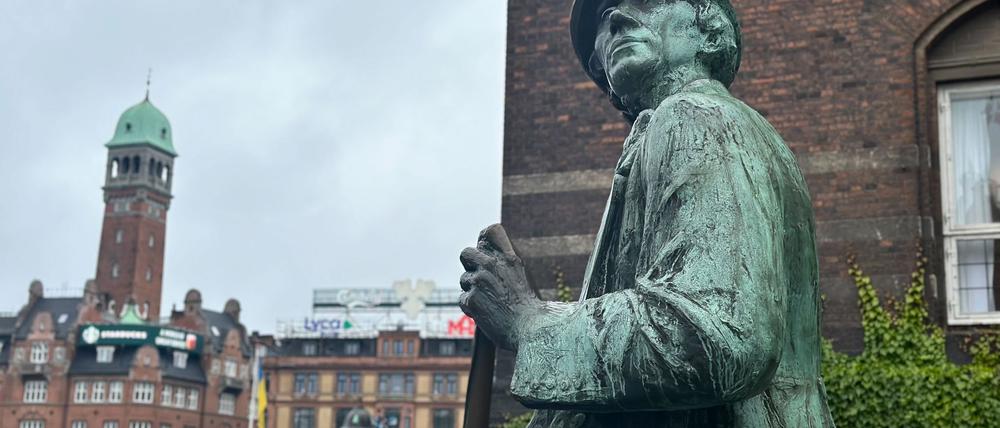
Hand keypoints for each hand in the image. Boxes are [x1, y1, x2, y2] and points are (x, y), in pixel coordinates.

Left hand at [459, 224, 539, 350]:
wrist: (531, 329)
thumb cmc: (527, 304)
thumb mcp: (521, 273)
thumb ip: (503, 258)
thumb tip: (482, 245)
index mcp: (509, 257)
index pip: (489, 231)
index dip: (484, 241)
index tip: (486, 253)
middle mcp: (493, 265)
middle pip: (466, 253)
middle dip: (470, 266)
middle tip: (483, 281)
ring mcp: (481, 281)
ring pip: (464, 279)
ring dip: (473, 290)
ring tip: (491, 302)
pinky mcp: (472, 299)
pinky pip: (463, 298)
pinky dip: (471, 307)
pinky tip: (486, 312)